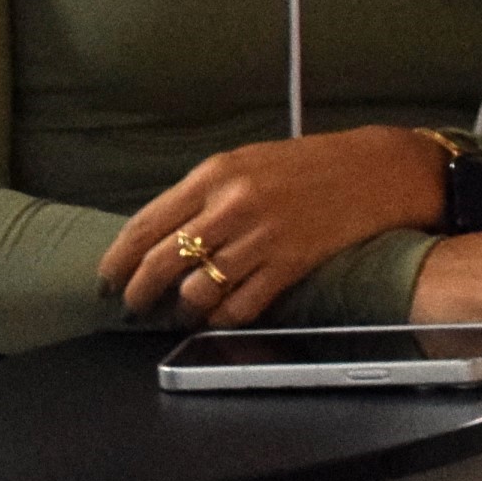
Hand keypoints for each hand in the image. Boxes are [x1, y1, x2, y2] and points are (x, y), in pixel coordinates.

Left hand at [101, 130, 445, 326]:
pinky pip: (242, 304)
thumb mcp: (245, 163)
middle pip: (162, 261)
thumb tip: (163, 233)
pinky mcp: (290, 264)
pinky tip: (219, 317)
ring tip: (181, 313)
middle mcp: (231, 206)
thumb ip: (203, 194)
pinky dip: (223, 317)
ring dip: (184, 308)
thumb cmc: (308, 165)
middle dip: (139, 291)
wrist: (375, 170)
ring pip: (198, 289)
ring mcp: (261, 237)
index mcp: (213, 175)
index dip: (118, 258)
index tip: (106, 279)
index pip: (147, 223)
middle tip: (133, 306)